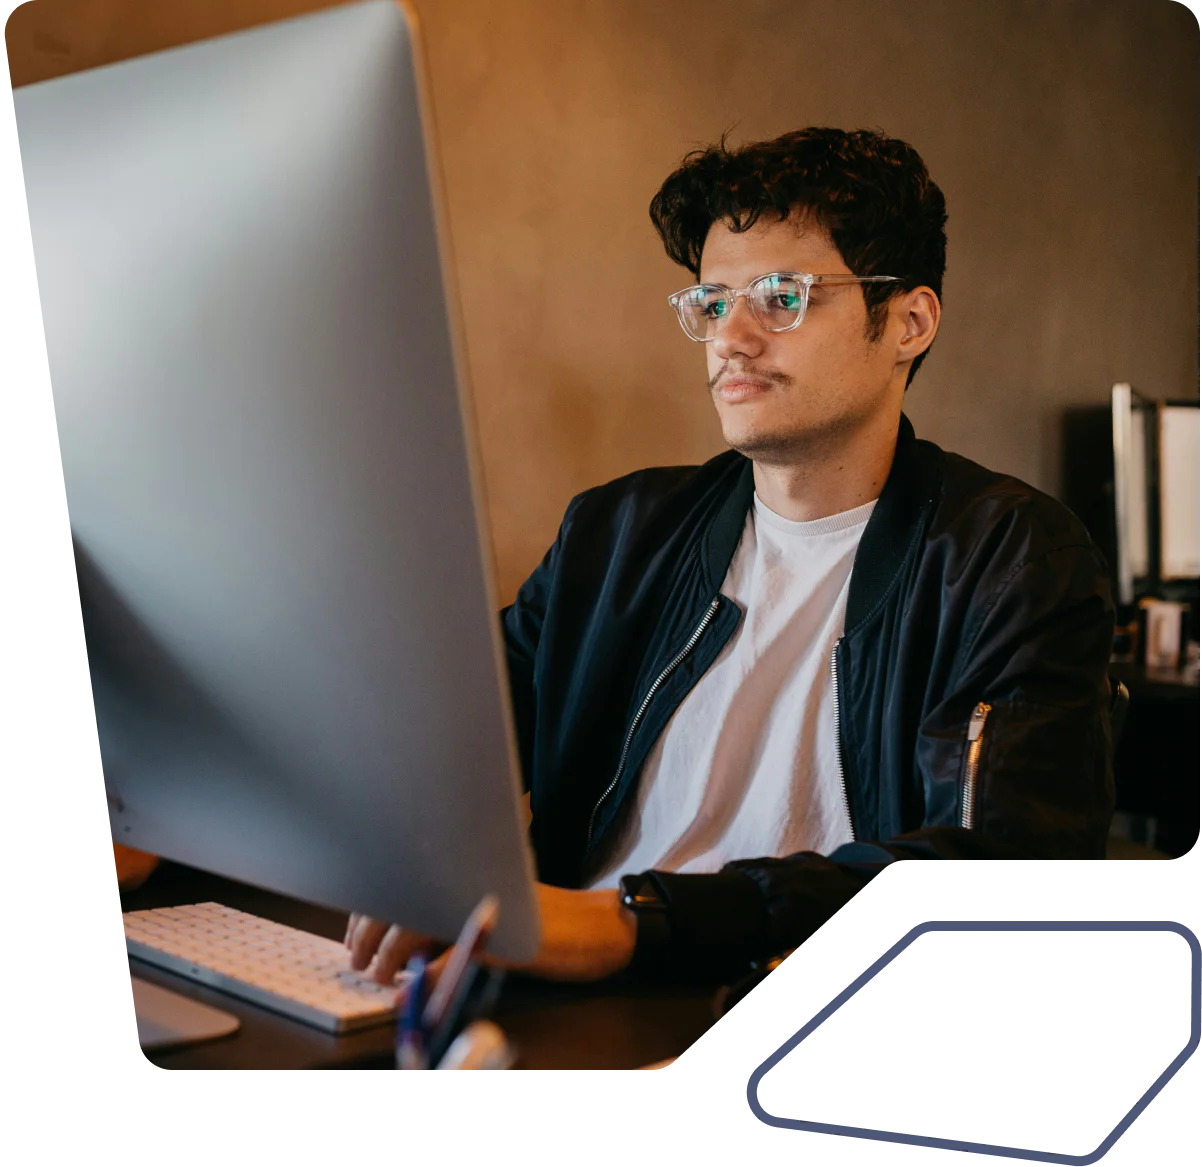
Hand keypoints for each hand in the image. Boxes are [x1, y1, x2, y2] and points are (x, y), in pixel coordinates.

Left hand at [345, 883, 636, 987]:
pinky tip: (407, 987)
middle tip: (358, 958)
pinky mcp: (499, 936)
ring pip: (417, 922)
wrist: (597, 929)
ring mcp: (484, 902)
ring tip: (379, 973)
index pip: (404, 873)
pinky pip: (447, 955)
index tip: (356, 934)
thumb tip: (394, 938)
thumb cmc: (545, 920)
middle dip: (369, 930)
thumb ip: (448, 913)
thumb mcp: (491, 910)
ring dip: (389, 953)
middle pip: (402, 893)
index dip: (371, 906)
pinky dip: (422, 974)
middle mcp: (474, 874)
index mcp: (470, 862)